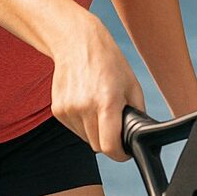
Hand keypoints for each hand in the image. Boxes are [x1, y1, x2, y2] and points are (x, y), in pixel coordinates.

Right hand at [50, 15, 143, 161]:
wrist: (76, 41)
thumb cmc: (107, 60)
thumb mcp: (132, 85)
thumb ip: (137, 113)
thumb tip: (139, 136)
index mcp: (106, 102)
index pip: (109, 147)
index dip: (119, 154)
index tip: (123, 150)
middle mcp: (84, 107)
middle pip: (97, 146)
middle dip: (108, 140)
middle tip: (113, 122)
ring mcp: (68, 109)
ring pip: (85, 138)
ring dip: (94, 131)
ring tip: (97, 106)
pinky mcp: (57, 109)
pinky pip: (74, 129)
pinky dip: (81, 123)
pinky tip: (85, 103)